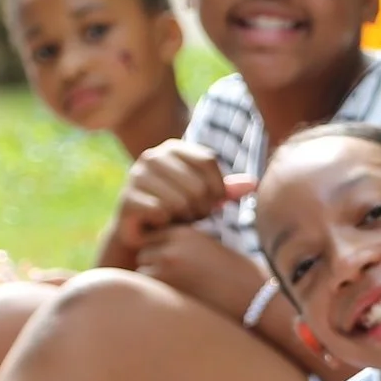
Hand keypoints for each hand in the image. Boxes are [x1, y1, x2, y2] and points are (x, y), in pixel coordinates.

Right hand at [103, 143, 236, 267]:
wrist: (144, 232)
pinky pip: (163, 213)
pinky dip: (169, 223)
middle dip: (203, 207)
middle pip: (197, 184)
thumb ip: (226, 189)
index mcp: (172, 148)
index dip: (218, 187)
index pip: (208, 161)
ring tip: (178, 218)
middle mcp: (152, 156)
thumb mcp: (206, 197)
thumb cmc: (179, 210)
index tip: (214, 202)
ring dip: (186, 217)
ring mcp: (136, 176)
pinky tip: (162, 224)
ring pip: (182, 201)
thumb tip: (253, 184)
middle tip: (194, 214)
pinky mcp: (127, 198)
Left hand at [134, 222, 267, 321]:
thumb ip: (184, 247)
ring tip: (181, 292)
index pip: (155, 238)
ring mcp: (168, 263)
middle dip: (154, 266)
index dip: (162, 252)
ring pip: (143, 271)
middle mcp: (173, 244)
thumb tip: (156, 252)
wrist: (254, 298)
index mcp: (186, 232)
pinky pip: (150, 289)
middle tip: (178, 282)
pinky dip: (160, 295)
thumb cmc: (237, 278)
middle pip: (144, 253)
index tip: (178, 268)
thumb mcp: (211, 250)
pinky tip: (181, 299)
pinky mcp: (168, 284)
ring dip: (156, 282)